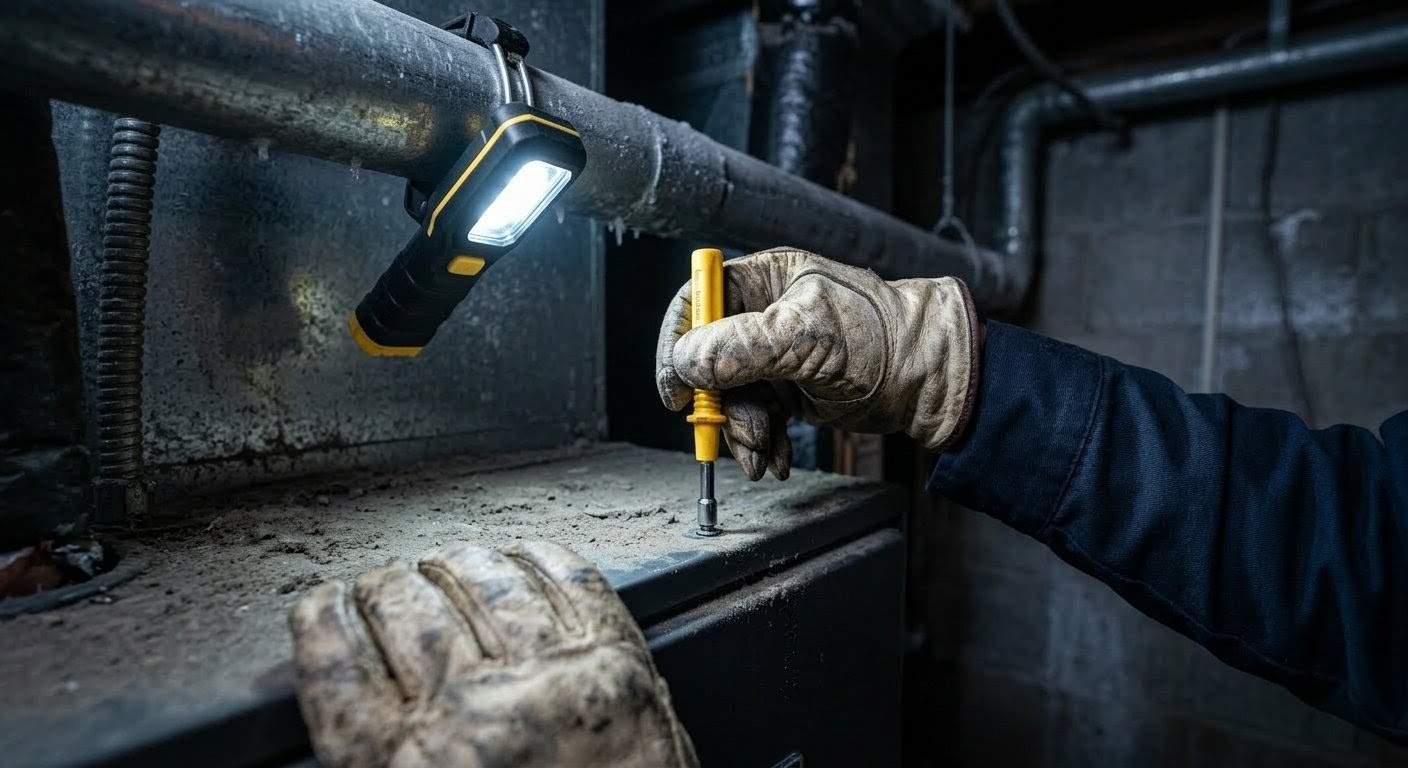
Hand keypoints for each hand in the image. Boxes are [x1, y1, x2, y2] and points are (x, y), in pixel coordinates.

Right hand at [288, 541, 698, 767]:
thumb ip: (374, 760)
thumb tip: (348, 695)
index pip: (336, 661)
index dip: (320, 619)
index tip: (322, 606)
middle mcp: (475, 716)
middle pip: (404, 607)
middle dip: (381, 587)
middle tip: (380, 588)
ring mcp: (553, 681)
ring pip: (481, 577)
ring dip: (452, 562)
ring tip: (444, 566)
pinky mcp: (618, 662)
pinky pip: (568, 577)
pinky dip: (536, 556)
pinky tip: (519, 558)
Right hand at [656, 247, 978, 480]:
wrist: (928, 380)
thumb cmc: (880, 338)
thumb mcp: (805, 338)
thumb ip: (740, 348)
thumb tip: (686, 362)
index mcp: (764, 280)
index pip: (697, 302)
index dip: (678, 345)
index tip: (677, 390)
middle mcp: (764, 314)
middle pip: (708, 359)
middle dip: (720, 406)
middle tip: (736, 435)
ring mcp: (775, 354)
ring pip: (730, 396)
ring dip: (742, 432)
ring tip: (764, 454)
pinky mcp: (788, 388)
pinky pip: (755, 417)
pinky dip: (762, 442)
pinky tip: (777, 457)